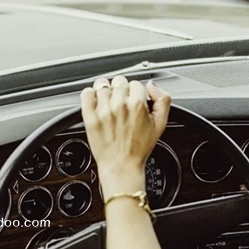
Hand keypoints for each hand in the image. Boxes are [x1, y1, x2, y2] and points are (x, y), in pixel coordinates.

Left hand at [80, 76, 170, 197]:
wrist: (121, 166)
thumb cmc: (139, 148)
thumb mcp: (161, 124)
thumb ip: (163, 99)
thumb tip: (152, 85)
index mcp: (137, 104)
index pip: (135, 83)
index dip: (136, 92)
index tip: (133, 101)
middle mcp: (119, 105)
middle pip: (119, 82)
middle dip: (122, 91)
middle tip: (122, 105)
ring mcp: (102, 110)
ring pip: (102, 85)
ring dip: (106, 92)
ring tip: (109, 105)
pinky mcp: (89, 117)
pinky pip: (86, 93)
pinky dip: (90, 95)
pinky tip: (96, 103)